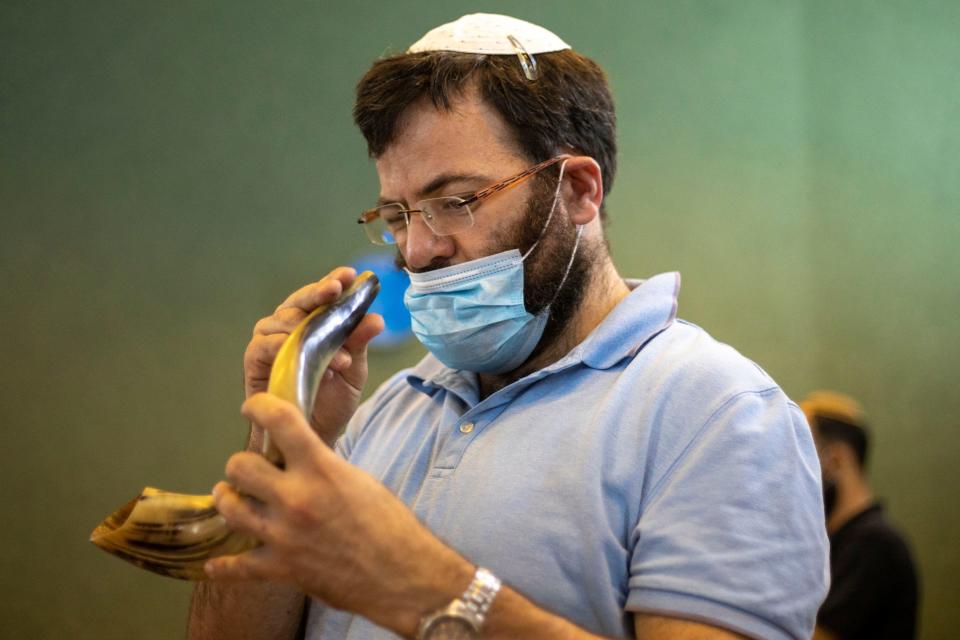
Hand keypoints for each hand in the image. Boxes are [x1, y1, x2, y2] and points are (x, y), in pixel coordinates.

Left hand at [207, 394, 473, 636]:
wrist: (404, 576)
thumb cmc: (391, 525)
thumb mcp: (358, 480)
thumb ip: (322, 466)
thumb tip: (300, 458)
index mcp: (321, 469)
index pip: (279, 421)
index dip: (258, 406)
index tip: (252, 407)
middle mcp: (296, 498)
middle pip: (240, 466)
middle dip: (242, 464)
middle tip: (250, 469)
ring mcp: (283, 535)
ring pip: (229, 508)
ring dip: (228, 500)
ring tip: (231, 498)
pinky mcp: (280, 568)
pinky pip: (236, 567)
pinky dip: (224, 566)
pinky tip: (216, 563)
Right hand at [243, 267, 383, 443]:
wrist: (311, 434)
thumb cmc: (331, 399)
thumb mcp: (354, 370)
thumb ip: (360, 343)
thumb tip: (377, 318)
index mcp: (315, 321)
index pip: (324, 295)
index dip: (335, 281)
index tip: (351, 275)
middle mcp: (290, 324)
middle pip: (302, 299)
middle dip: (320, 292)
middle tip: (337, 288)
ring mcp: (270, 338)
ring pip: (286, 319)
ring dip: (313, 331)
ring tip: (343, 358)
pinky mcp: (255, 357)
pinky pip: (268, 343)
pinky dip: (288, 347)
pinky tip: (307, 356)